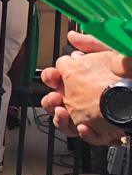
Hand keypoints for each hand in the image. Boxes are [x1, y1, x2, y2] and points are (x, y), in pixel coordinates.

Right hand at [41, 31, 129, 145]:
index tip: (53, 77)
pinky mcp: (103, 133)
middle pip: (55, 103)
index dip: (51, 77)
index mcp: (83, 79)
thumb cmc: (129, 76)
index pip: (57, 79)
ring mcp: (91, 117)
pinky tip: (84, 127)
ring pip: (65, 123)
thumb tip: (72, 37)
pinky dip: (83, 134)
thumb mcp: (113, 53)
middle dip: (49, 101)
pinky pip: (87, 137)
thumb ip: (93, 43)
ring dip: (59, 119)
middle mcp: (83, 98)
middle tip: (56, 98)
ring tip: (62, 112)